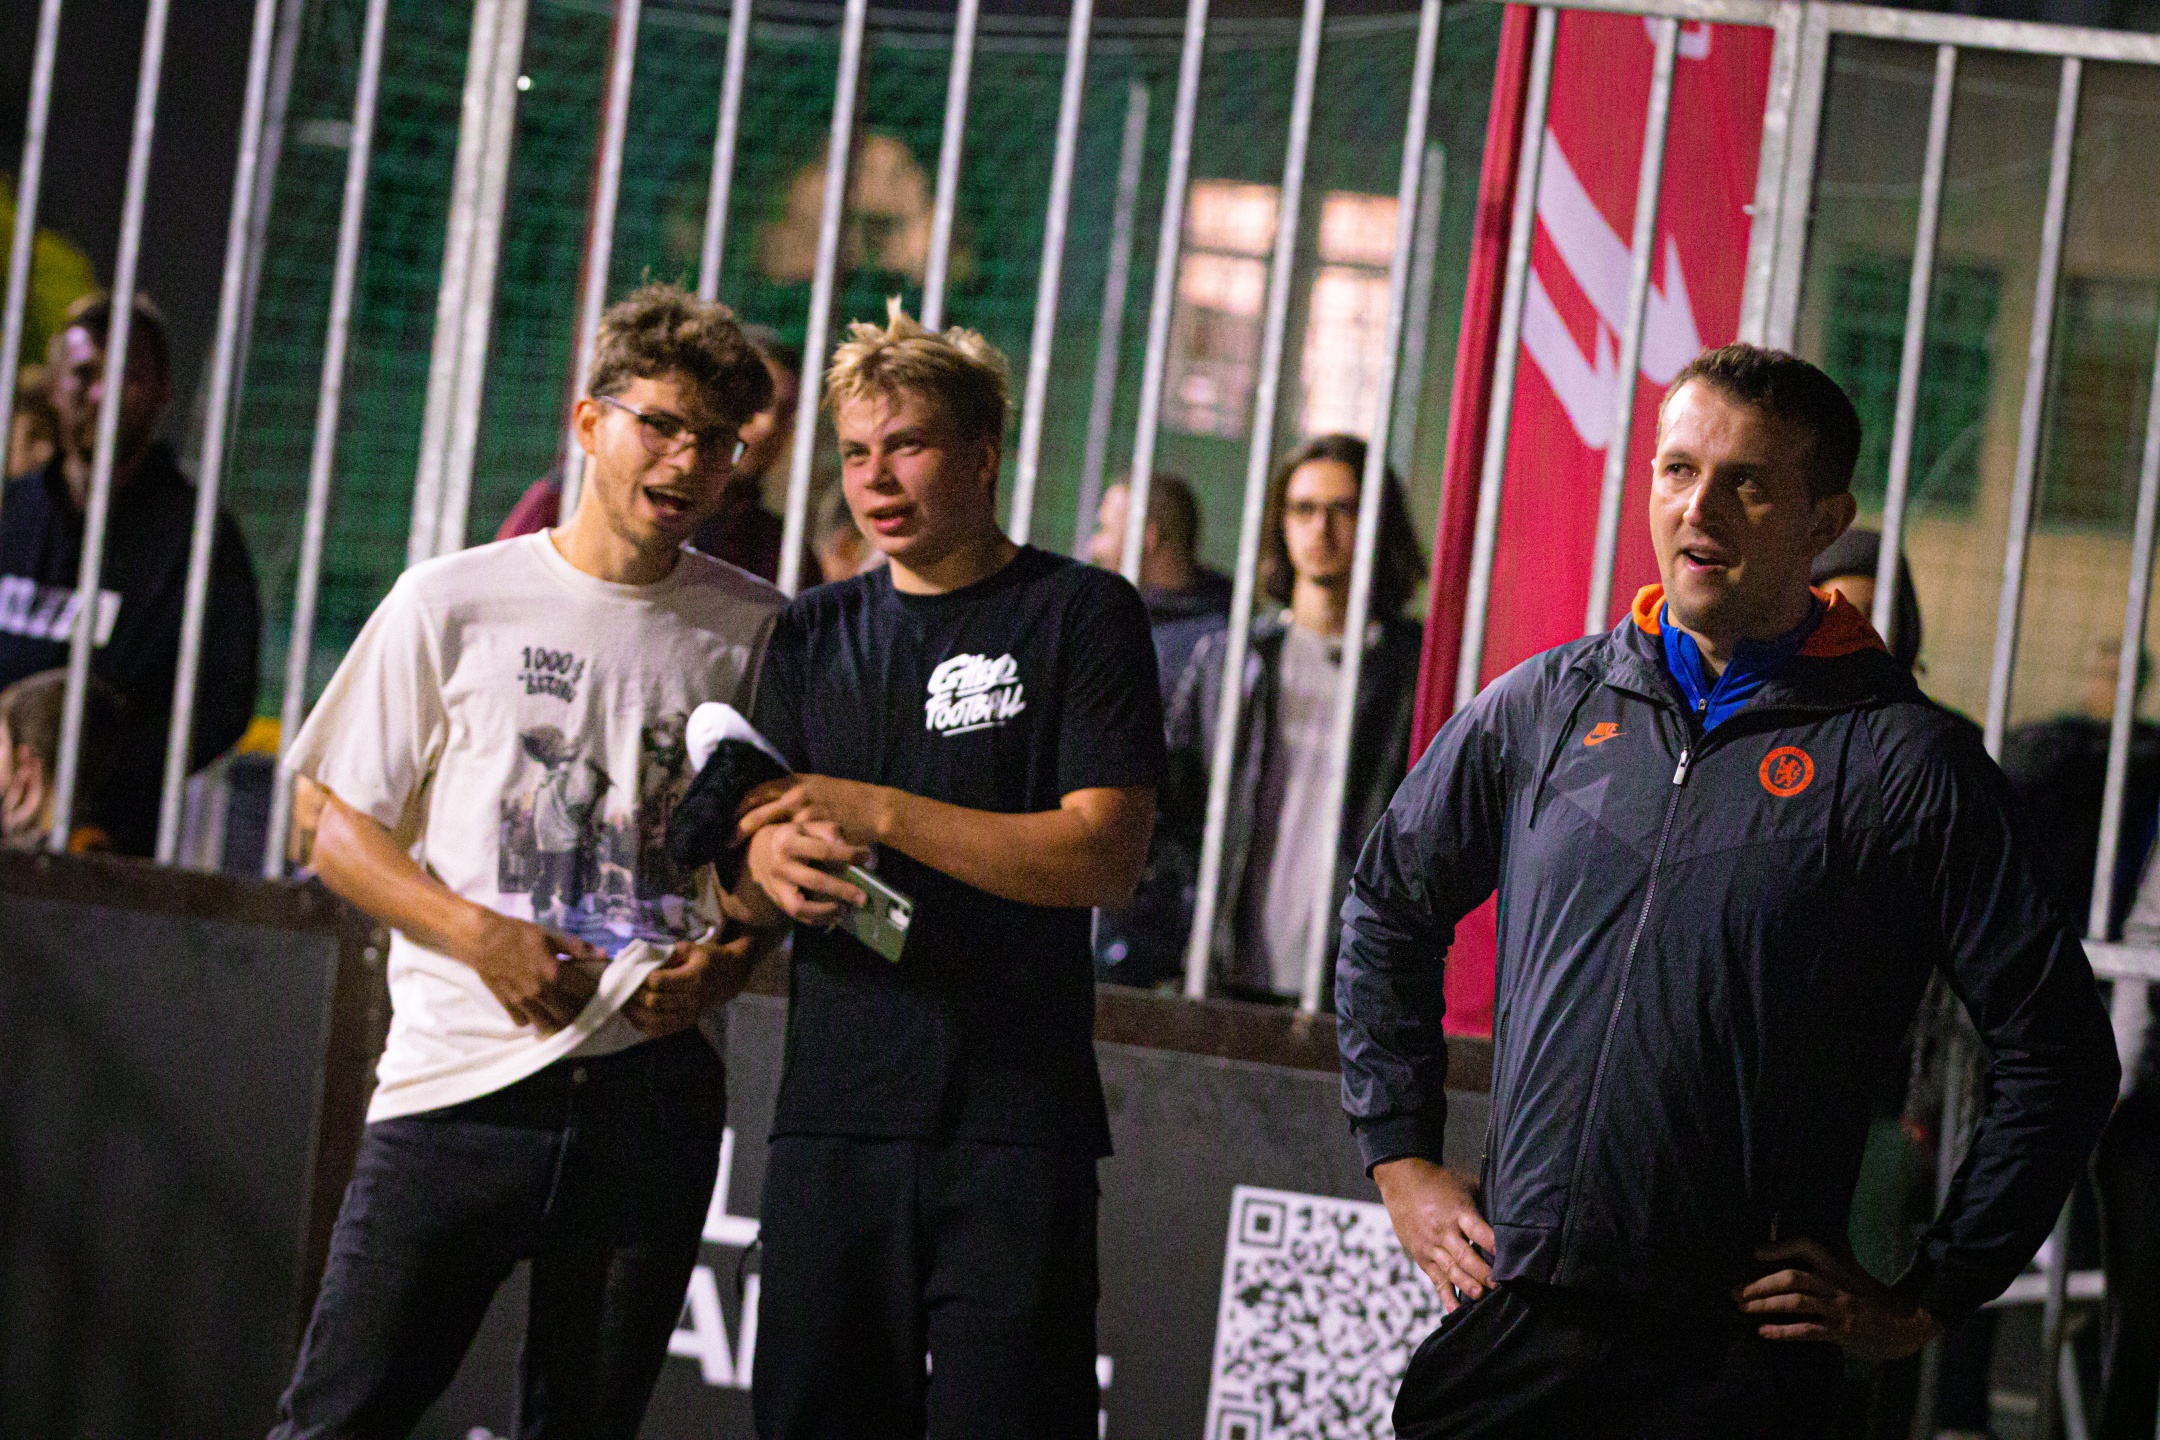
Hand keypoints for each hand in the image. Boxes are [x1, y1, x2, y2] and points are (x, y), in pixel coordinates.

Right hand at [459, 911, 601, 1032]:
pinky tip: (536, 1010)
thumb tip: (603, 954)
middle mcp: (541, 992)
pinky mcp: (507, 1005)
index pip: (584, 992)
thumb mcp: (550, 935)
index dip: (595, 994)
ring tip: (561, 1014)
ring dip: (557, 1022)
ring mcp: (523, 1001)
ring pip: (547, 1025)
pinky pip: (524, 1022)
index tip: (599, 993)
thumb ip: (576, 947)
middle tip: (581, 1006)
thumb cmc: (517, 934)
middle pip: (568, 1016)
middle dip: (579, 1013)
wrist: (481, 939)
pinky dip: (531, 1019)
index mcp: (555, 973)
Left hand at [622, 934, 758, 1036]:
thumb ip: (671, 951)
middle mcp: (692, 998)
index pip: (658, 982)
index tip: (634, 972)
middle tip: (624, 987)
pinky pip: (661, 1031)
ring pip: (654, 1019)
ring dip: (635, 1013)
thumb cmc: (709, 959)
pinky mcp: (687, 1023)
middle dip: (635, 995)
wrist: (730, 977)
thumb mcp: (695, 948)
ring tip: (624, 1003)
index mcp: (693, 977)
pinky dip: (644, 1026)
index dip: (642, 978)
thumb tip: (644, 957)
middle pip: (654, 1002)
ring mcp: (689, 1014)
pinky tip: (634, 1017)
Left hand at [736, 774, 893, 846]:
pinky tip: (775, 861)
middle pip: (756, 812)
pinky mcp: (816, 832)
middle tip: (725, 843)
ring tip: (744, 856)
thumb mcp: (818, 786)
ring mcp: (805, 814)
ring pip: (771, 830)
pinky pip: (794, 844)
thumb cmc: (848, 798)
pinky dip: (782, 853)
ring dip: (756, 843)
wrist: (876, 809)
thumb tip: (775, 797)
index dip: (738, 806)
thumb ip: (796, 790)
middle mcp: (796, 796)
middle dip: (738, 829)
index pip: (756, 792)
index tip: (726, 819)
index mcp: (794, 782)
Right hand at [744, 818, 871, 923]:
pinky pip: (799, 917)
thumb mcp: (808, 826)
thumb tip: (846, 846)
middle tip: (863, 897)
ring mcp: (777, 886)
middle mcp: (781, 865)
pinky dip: (819, 919)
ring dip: (826, 912)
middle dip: (841, 890)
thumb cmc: (795, 837)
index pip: (822, 850)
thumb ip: (829, 831)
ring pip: (800, 907)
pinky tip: (836, 915)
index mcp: (788, 841)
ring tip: (846, 910)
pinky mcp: (779, 901)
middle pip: (813, 881)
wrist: (760, 853)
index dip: (847, 854)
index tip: (867, 857)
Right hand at [1374, 1158, 1494, 1312]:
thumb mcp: (1465, 1185)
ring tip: (1481, 1297)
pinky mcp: (1422, 1257)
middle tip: (1500, 1286)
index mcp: (1458, 1212)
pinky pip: (1436, 1280)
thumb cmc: (1440, 1183)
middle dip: (1483, 1273)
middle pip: (1465, 1256)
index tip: (1508, 1258)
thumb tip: (1512, 1220)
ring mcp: (1431, 1246)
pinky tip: (1456, 1311)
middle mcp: (1443, 1231)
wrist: (1401, 1182)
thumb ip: (1484, 1204)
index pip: (1478, 1231)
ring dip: (1467, 1285)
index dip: (1492, 1244)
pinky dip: (1446, 1296)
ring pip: (1451, 1270)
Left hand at [1735, 1237, 1939, 1358]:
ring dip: (1765, 1305)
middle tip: (1735, 1291)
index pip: (1807, 1246)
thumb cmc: (1877, 1299)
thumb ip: (1832, 1263)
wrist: (1911, 1324)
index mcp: (1839, 1267)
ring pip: (1796, 1302)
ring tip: (1743, 1308)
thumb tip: (1801, 1254)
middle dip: (1760, 1283)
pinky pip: (1808, 1331)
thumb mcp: (1856, 1274)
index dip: (1780, 1247)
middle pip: (1793, 1276)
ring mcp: (1839, 1308)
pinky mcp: (1843, 1332)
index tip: (1756, 1253)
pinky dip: (1783, 1332)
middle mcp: (1837, 1284)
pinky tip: (1764, 1332)